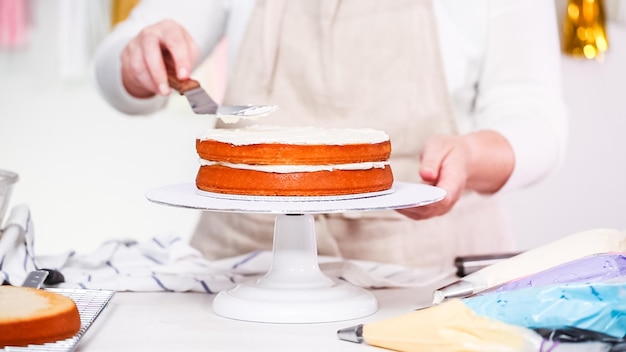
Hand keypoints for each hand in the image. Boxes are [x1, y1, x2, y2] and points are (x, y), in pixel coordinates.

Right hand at [120, 19, 198, 97]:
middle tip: (167, 91)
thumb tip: (184, 79)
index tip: (184, 77)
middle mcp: (150, 32)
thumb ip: (189, 63)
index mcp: (169, 28)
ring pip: (138, 64)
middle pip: (150, 49)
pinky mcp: (126, 53)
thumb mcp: (190, 52)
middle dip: (159, 73)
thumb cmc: (176, 51)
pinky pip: (133, 72)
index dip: (180, 59)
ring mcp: (136, 42)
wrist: (159, 51)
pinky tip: (155, 87)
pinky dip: (146, 83)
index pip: (174, 40)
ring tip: (163, 91)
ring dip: (152, 82)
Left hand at [396, 131, 513, 219]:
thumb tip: (425, 175)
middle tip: (389, 199)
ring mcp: (442, 205)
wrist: (461, 158)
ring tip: (387, 200)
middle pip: (430, 210)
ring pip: (422, 214)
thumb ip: (432, 160)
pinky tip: (391, 200)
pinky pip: (419, 212)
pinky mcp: (433, 207)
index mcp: (455, 181)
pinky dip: (405, 208)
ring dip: (404, 209)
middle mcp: (450, 198)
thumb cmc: (448, 151)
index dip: (426, 201)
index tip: (407, 198)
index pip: (443, 198)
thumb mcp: (439, 146)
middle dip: (409, 206)